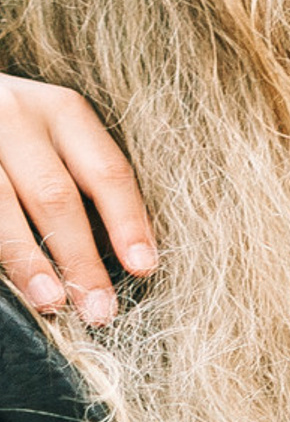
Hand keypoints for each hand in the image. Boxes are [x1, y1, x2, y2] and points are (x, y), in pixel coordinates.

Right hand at [0, 75, 156, 322]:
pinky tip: (8, 284)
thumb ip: (85, 181)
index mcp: (62, 112)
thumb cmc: (19, 133)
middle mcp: (15, 116)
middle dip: (79, 258)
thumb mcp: (57, 138)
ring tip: (51, 302)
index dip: (127, 223)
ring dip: (28, 260)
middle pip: (55, 195)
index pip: (107, 172)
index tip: (143, 268)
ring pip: (1, 204)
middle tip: (99, 309)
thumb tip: (130, 257)